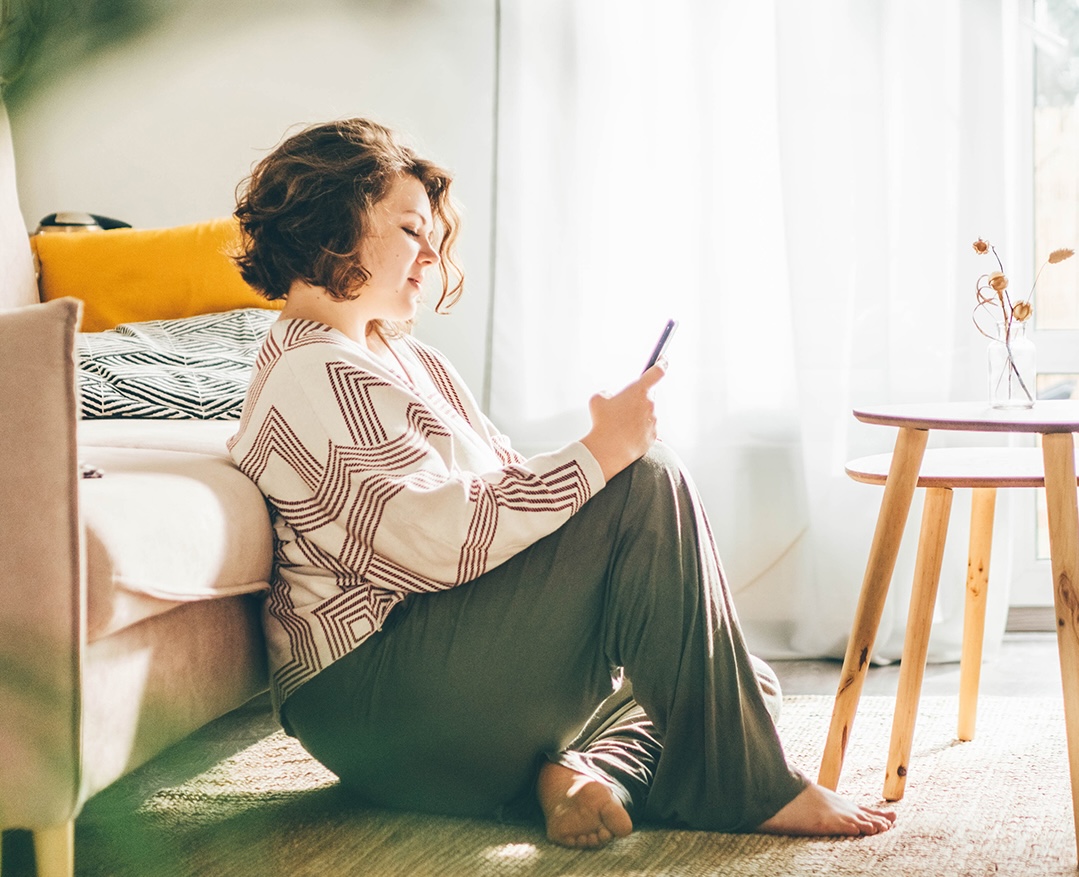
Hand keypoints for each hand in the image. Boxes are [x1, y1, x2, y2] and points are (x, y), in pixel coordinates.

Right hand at [580, 361, 665, 481]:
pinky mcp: (653, 436)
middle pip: (646, 396)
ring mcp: (653, 421)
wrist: (608, 450)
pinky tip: (624, 437)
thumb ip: (607, 394)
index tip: (664, 360)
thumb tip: (611, 398)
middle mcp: (650, 404)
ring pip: (645, 414)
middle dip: (635, 401)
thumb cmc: (602, 423)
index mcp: (638, 391)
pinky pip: (646, 429)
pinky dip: (636, 431)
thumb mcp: (597, 400)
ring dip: (635, 417)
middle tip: (620, 410)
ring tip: (618, 427)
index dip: (662, 363)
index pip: (657, 372)